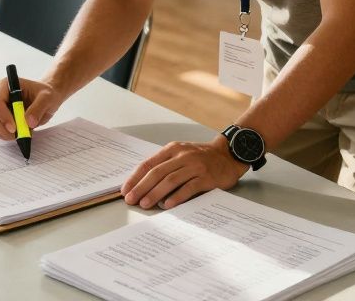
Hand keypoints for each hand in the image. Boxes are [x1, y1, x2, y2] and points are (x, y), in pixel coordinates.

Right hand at [0, 77, 64, 139]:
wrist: (48, 99)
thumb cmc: (46, 94)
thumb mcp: (47, 98)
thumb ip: (38, 108)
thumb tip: (28, 122)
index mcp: (6, 85)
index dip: (3, 117)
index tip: (14, 128)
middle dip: (1, 128)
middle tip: (15, 135)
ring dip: (4, 133)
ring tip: (21, 134)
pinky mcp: (2, 119)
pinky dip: (6, 135)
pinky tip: (19, 134)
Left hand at [120, 136, 247, 209]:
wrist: (229, 155)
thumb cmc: (201, 158)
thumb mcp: (181, 155)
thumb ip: (165, 165)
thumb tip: (142, 185)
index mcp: (173, 149)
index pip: (149, 164)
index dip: (135, 178)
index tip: (125, 190)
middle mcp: (182, 156)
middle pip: (157, 172)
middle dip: (141, 187)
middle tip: (131, 200)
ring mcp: (195, 166)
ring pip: (170, 180)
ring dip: (155, 193)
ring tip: (145, 204)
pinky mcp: (206, 178)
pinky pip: (189, 188)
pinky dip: (176, 197)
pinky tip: (167, 205)